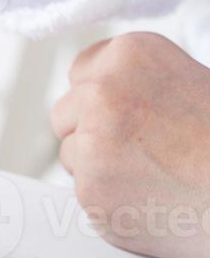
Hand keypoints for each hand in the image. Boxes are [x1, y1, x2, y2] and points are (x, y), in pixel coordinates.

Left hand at [51, 33, 209, 257]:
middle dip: (93, 133)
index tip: (124, 114)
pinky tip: (154, 201)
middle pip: (66, 115)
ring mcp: (91, 144)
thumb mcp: (191, 82)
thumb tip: (95, 94)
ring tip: (156, 177)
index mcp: (129, 55)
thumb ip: (136, 83)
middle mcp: (101, 92)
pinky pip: (88, 196)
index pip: (81, 72)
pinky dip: (113, 203)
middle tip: (142, 151)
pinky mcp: (91, 192)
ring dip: (100, 168)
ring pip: (73, 157)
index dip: (101, 98)